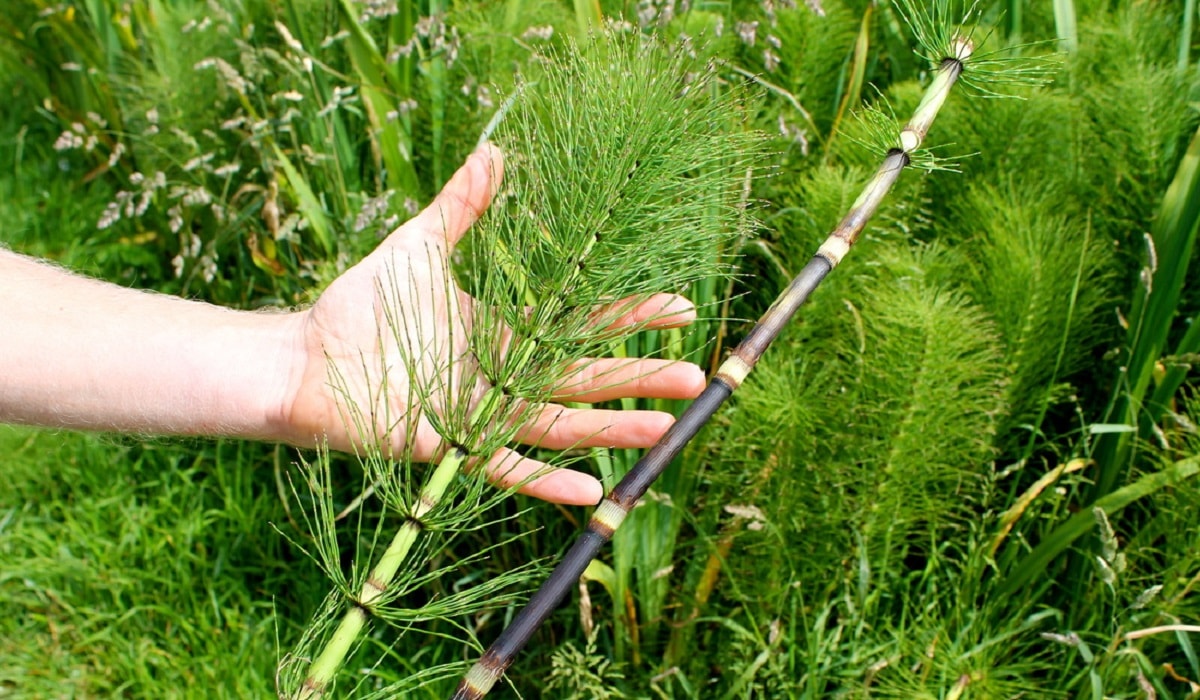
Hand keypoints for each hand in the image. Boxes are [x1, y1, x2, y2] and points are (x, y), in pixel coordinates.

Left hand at [275, 145, 705, 504]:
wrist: (304, 355)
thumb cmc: (361, 304)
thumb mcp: (421, 245)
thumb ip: (463, 205)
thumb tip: (496, 150)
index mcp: (504, 332)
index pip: (580, 326)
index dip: (630, 319)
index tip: (680, 310)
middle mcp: (502, 376)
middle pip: (584, 380)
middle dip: (639, 379)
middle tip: (696, 379)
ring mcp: (480, 415)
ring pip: (560, 425)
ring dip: (611, 429)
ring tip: (664, 432)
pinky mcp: (452, 447)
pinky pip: (506, 467)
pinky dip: (546, 481)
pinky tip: (590, 490)